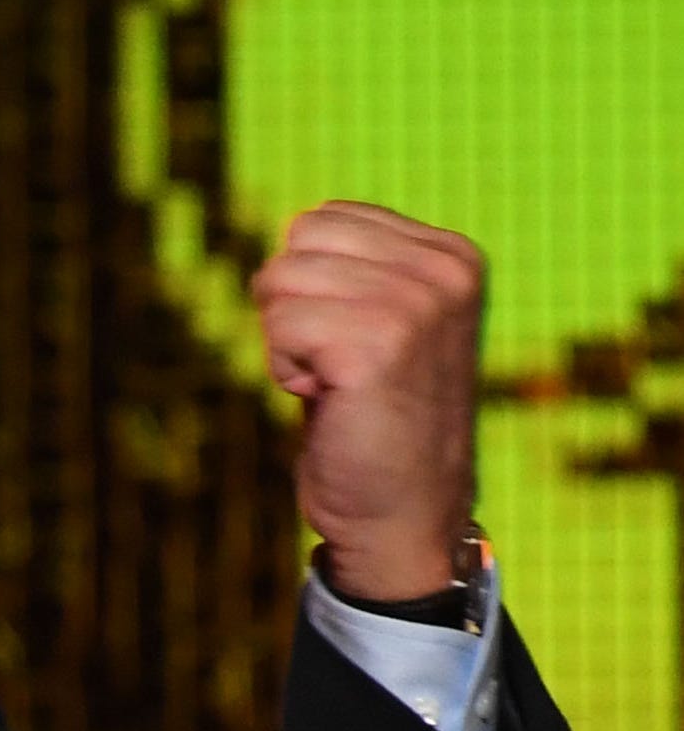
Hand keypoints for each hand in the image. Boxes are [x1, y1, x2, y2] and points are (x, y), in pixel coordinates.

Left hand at [250, 202, 481, 600]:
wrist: (404, 511)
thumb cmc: (377, 418)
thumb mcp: (385, 321)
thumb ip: (355, 269)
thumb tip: (296, 224)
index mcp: (451, 256)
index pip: (324, 219)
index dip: (309, 285)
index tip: (349, 340)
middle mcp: (443, 272)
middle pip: (296, 243)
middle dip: (291, 308)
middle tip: (335, 364)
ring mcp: (416, 305)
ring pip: (279, 283)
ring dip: (286, 342)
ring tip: (335, 382)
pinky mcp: (377, 345)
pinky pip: (278, 328)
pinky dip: (283, 370)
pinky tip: (326, 399)